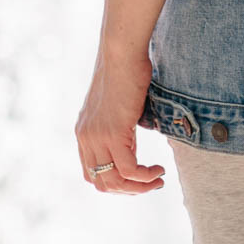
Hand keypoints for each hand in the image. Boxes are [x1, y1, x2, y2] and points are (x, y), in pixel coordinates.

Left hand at [75, 47, 165, 194]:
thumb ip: (117, 125)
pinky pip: (129, 170)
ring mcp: (97, 137)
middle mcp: (85, 138)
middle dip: (128, 190)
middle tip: (150, 183)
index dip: (115, 183)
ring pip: (115, 180)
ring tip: (158, 180)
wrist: (121, 52)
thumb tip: (131, 138)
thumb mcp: (116, 106)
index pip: (92, 173)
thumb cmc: (125, 72)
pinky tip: (159, 169)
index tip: (137, 179)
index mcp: (84, 132)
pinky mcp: (113, 133)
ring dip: (139, 187)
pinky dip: (145, 176)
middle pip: (101, 183)